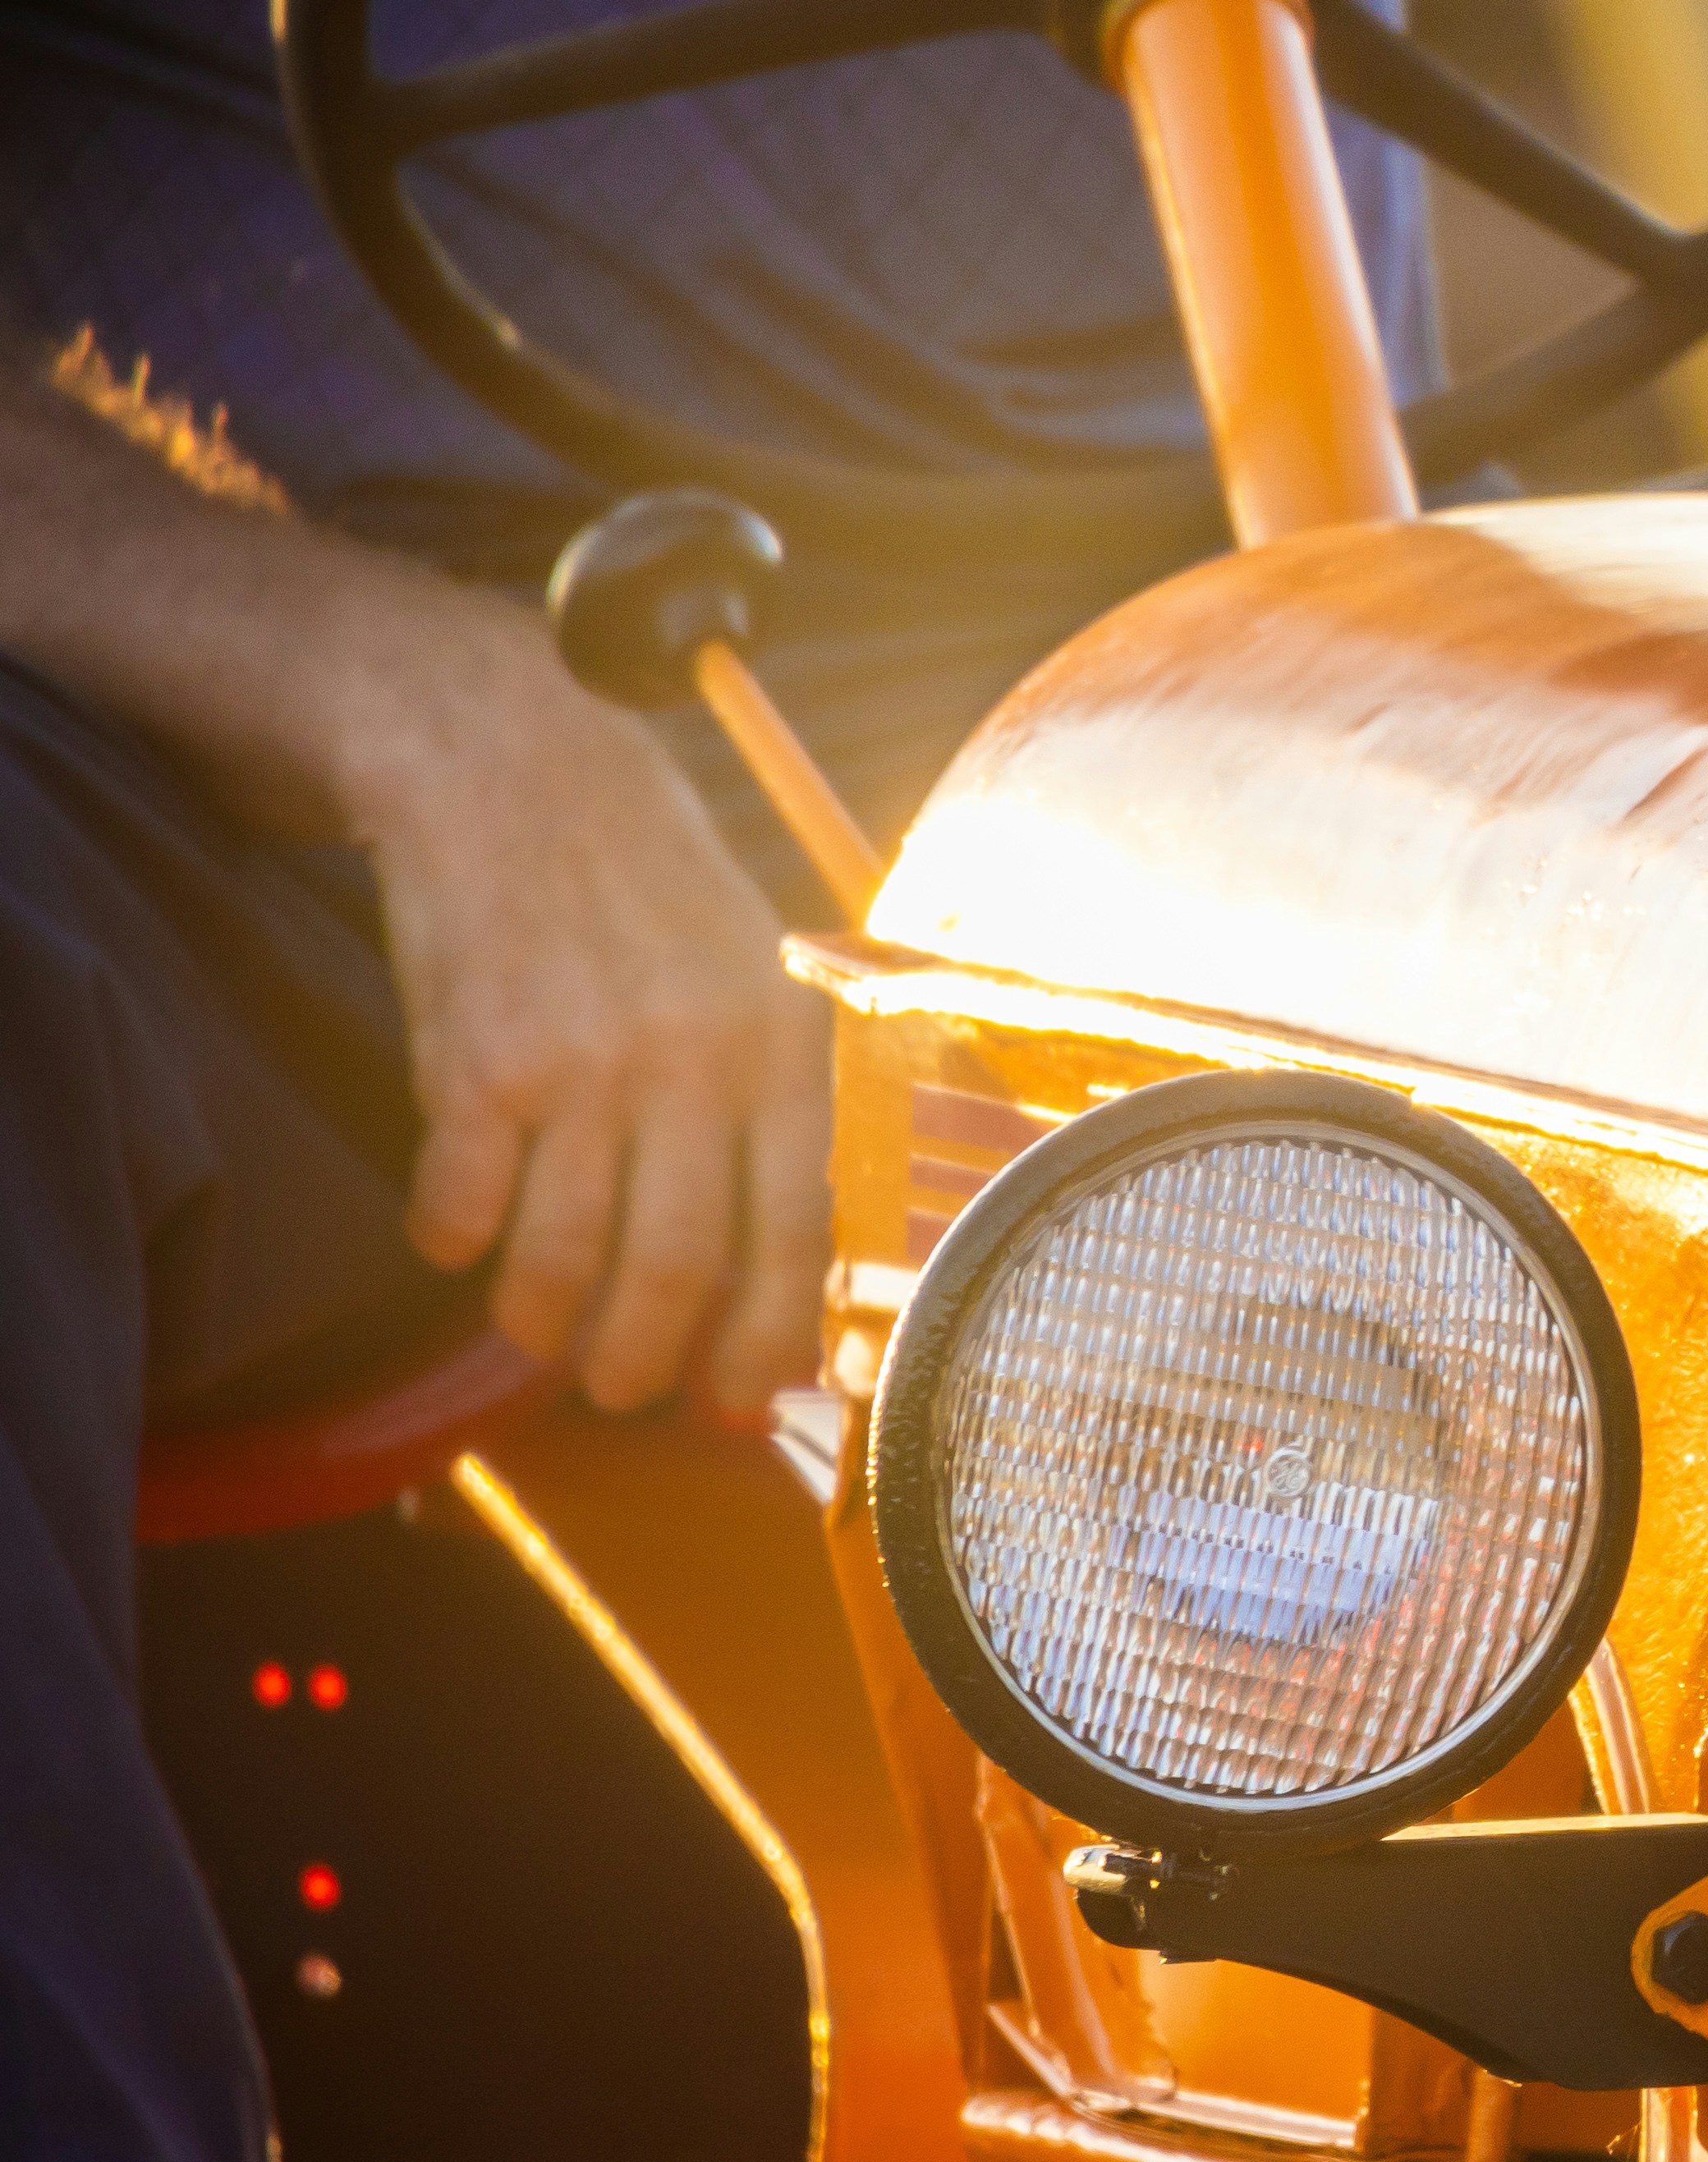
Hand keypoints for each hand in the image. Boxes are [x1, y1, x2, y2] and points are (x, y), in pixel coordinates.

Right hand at [331, 593, 831, 1421]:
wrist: (511, 767)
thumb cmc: (644, 880)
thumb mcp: (757, 966)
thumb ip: (775, 1090)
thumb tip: (789, 1242)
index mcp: (780, 1047)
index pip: (797, 1229)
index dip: (770, 1333)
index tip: (747, 1394)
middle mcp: (693, 1064)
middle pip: (679, 1267)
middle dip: (649, 1357)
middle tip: (627, 1389)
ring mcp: (584, 1067)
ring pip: (566, 1255)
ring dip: (547, 1322)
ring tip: (541, 1338)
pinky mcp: (478, 1063)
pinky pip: (465, 1202)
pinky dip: (456, 1243)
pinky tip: (457, 1242)